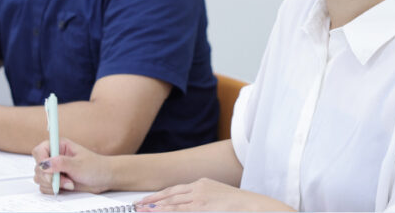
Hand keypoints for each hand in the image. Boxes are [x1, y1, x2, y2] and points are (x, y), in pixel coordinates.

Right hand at [33, 137, 112, 193]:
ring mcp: (54, 169)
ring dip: (53, 184)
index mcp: (59, 146)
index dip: (41, 161)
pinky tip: (67, 186)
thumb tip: (44, 164)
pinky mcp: (56, 180)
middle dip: (49, 177)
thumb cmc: (95, 167)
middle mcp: (54, 157)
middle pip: (38, 167)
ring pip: (40, 178)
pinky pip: (45, 187)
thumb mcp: (78, 164)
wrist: (104, 178)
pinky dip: (54, 189)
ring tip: (68, 183)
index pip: (39, 151)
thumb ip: (60, 163)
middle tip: (63, 179)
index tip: (48, 170)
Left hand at [135, 178, 293, 211]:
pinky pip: (181, 211)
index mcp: (203, 184)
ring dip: (156, 208)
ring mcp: (201, 197)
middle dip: (153, 200)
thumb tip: (193, 208)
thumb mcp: (219, 200)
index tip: (148, 200)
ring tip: (142, 211)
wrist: (255, 205)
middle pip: (171, 194)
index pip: (176, 190)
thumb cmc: (240, 206)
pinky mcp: (203, 206)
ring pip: (173, 203)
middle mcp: (199, 188)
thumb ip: (205, 202)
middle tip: (138, 205)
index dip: (161, 196)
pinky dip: (168, 212)